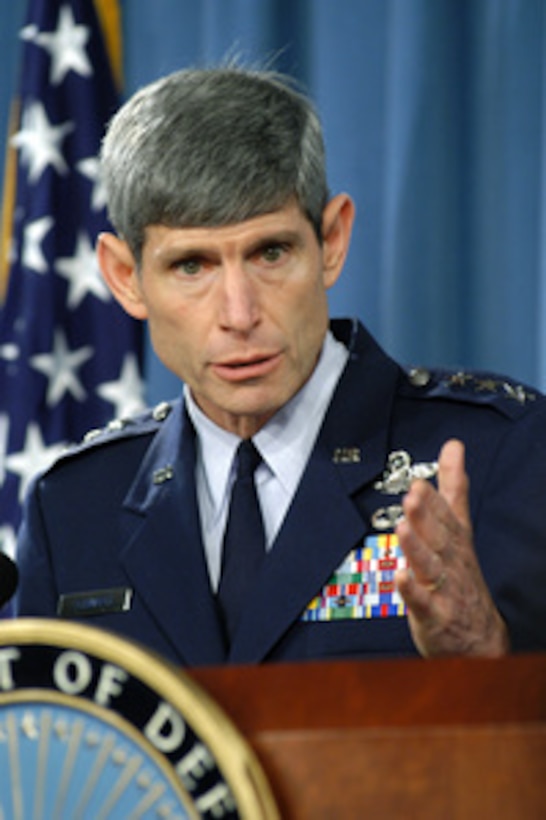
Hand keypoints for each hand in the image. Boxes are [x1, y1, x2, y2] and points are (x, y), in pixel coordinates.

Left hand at [395, 439, 509, 656]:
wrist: (480, 638)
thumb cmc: (462, 576)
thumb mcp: (459, 528)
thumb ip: (453, 487)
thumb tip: (452, 446)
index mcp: (455, 541)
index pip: (447, 517)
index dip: (433, 501)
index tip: (418, 483)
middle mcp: (451, 562)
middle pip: (439, 537)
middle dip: (426, 516)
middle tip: (412, 496)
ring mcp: (443, 590)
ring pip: (430, 566)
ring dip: (417, 547)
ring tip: (403, 528)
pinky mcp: (433, 616)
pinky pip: (421, 603)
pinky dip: (411, 591)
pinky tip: (399, 576)